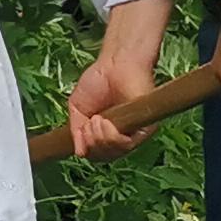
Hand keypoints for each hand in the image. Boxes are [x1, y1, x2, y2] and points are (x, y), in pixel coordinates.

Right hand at [65, 2, 171, 157]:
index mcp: (104, 133)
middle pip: (104, 156)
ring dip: (100, 139)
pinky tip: (104, 122)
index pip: (96, 153)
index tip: (81, 132)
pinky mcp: (144, 128)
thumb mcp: (77, 109)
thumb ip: (76, 131)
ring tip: (96, 120)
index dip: (86, 148)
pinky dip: (112, 137)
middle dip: (91, 144)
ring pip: (115, 152)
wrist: (114, 64)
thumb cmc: (97, 82)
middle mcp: (120, 136)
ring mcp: (132, 133)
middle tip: (88, 125)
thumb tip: (79, 153)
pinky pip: (128, 145)